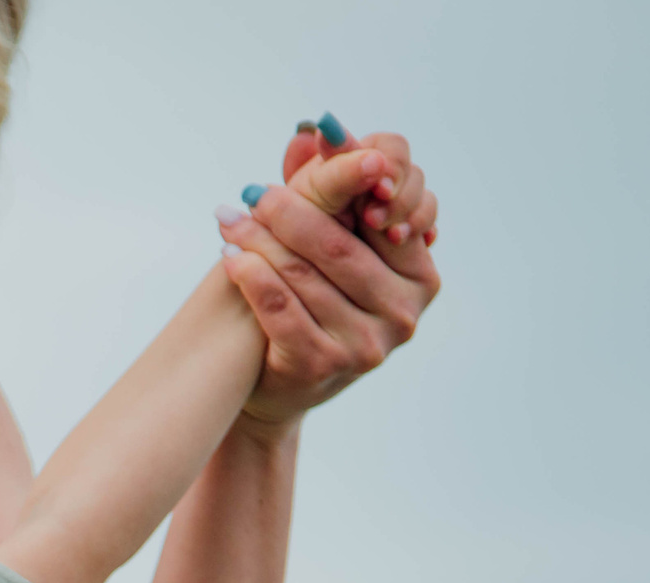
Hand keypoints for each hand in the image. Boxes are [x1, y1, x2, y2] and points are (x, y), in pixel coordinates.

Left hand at [219, 116, 441, 428]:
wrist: (286, 383)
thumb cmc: (317, 302)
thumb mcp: (336, 246)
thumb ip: (333, 190)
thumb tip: (310, 131)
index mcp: (420, 275)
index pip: (387, 215)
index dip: (348, 182)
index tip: (310, 162)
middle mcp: (403, 313)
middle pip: (339, 247)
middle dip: (289, 212)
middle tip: (252, 192)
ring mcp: (368, 345)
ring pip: (303, 276)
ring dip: (259, 242)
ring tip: (229, 220)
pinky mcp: (325, 366)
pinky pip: (280, 309)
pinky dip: (250, 278)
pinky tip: (230, 258)